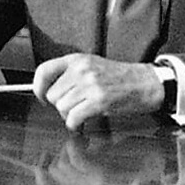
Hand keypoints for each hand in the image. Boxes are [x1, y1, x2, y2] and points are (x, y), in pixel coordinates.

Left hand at [32, 53, 166, 129]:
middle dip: (61, 106)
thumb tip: (49, 92)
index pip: (44, 71)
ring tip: (82, 113)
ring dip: (69, 116)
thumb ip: (71, 74)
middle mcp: (81, 69)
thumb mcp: (92, 66)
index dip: (38, 88)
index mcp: (77, 59)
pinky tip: (83, 123)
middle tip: (74, 108)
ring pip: (62, 108)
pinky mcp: (99, 100)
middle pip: (52, 95)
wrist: (145, 83)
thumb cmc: (120, 78)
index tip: (42, 97)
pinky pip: (73, 118)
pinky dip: (76, 125)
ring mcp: (90, 84)